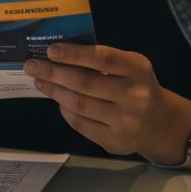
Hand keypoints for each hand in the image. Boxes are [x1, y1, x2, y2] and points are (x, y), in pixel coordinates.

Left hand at [23, 43, 190, 161]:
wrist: (158, 123)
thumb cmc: (136, 86)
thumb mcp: (130, 67)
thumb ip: (102, 61)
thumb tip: (59, 56)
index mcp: (138, 69)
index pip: (103, 58)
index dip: (75, 54)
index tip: (51, 50)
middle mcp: (135, 95)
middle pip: (85, 83)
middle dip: (54, 73)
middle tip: (32, 65)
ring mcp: (126, 121)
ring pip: (79, 104)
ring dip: (55, 91)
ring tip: (40, 81)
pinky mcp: (115, 141)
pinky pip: (81, 123)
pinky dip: (65, 110)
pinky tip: (58, 101)